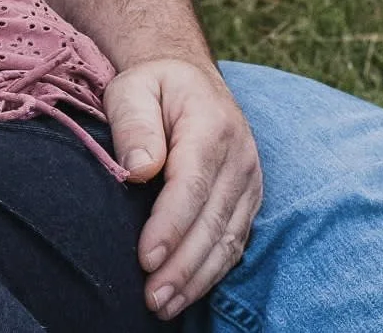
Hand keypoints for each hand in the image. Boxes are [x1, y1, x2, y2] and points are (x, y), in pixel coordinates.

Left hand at [105, 57, 262, 320]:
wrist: (190, 78)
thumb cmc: (154, 85)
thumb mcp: (133, 88)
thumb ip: (134, 124)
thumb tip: (139, 170)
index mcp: (211, 126)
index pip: (191, 184)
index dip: (170, 225)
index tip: (146, 257)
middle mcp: (239, 159)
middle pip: (212, 222)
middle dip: (182, 266)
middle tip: (152, 298)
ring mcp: (248, 183)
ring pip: (227, 240)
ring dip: (197, 278)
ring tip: (164, 305)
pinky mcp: (246, 201)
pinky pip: (234, 242)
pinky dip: (211, 271)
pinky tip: (187, 291)